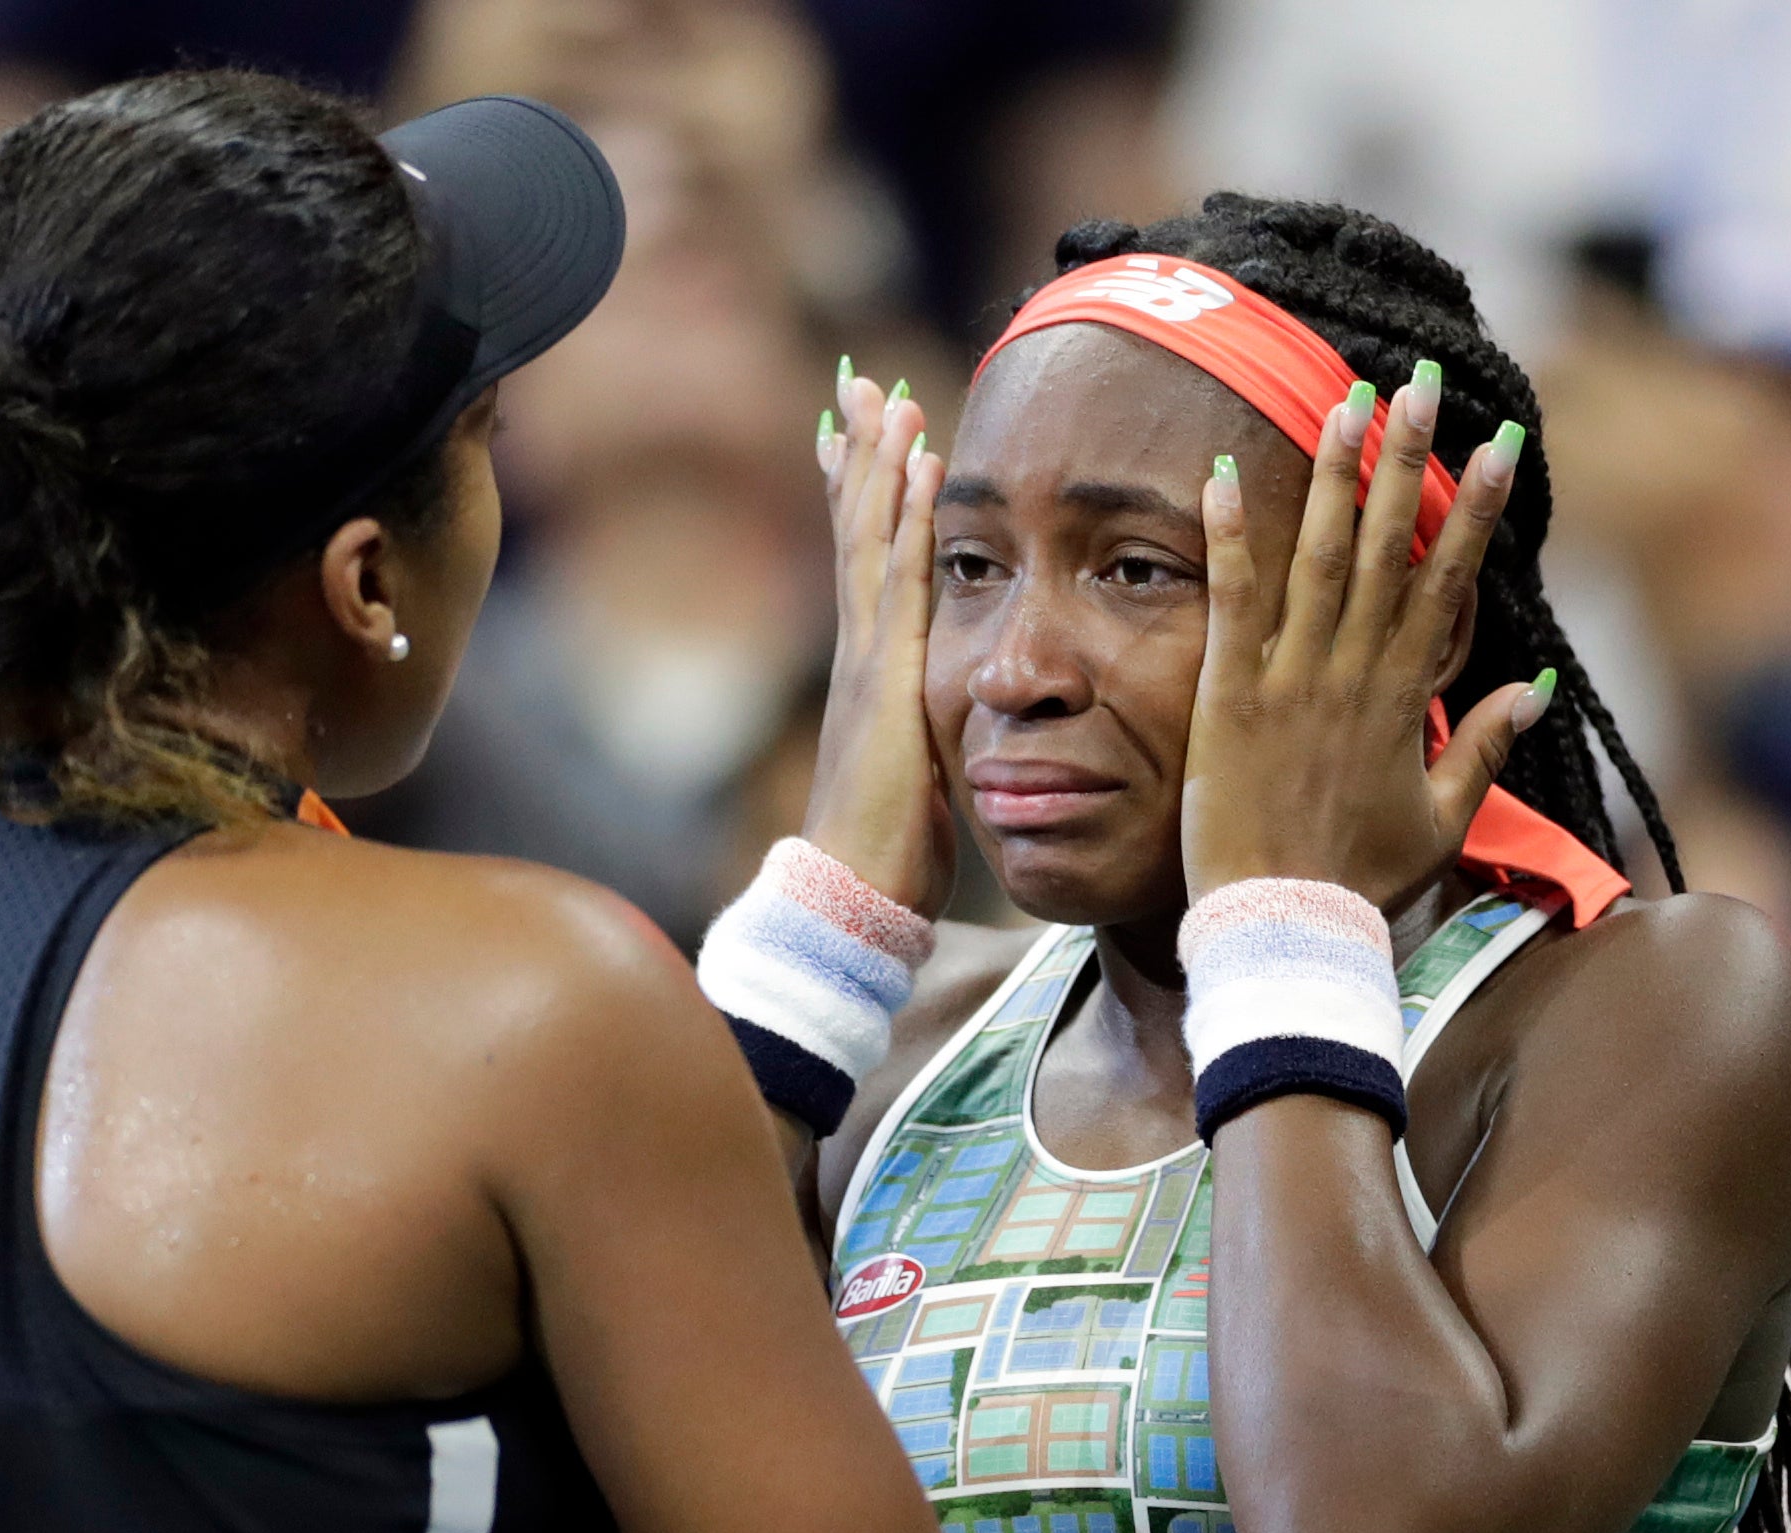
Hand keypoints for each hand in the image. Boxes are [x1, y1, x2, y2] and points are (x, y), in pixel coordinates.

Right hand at [804, 366, 960, 917]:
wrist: (852, 892)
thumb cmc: (888, 848)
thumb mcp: (917, 771)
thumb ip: (927, 730)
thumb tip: (938, 718)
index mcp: (870, 671)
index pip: (863, 563)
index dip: (861, 497)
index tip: (858, 436)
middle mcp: (860, 651)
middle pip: (856, 530)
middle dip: (858, 454)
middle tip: (858, 383)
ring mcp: (868, 659)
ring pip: (872, 538)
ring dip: (882, 463)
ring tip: (888, 396)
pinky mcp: (889, 677)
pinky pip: (904, 580)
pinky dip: (911, 518)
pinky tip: (924, 468)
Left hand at [1185, 365, 1547, 909]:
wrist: (1286, 928)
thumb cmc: (1358, 883)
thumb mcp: (1440, 820)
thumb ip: (1486, 749)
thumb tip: (1534, 686)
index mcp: (1406, 698)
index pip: (1447, 581)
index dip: (1473, 507)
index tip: (1498, 442)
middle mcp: (1356, 673)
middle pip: (1390, 548)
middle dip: (1409, 461)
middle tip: (1423, 383)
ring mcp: (1293, 679)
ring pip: (1322, 557)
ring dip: (1336, 476)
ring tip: (1348, 400)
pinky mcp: (1230, 695)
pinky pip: (1232, 601)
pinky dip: (1232, 536)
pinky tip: (1228, 473)